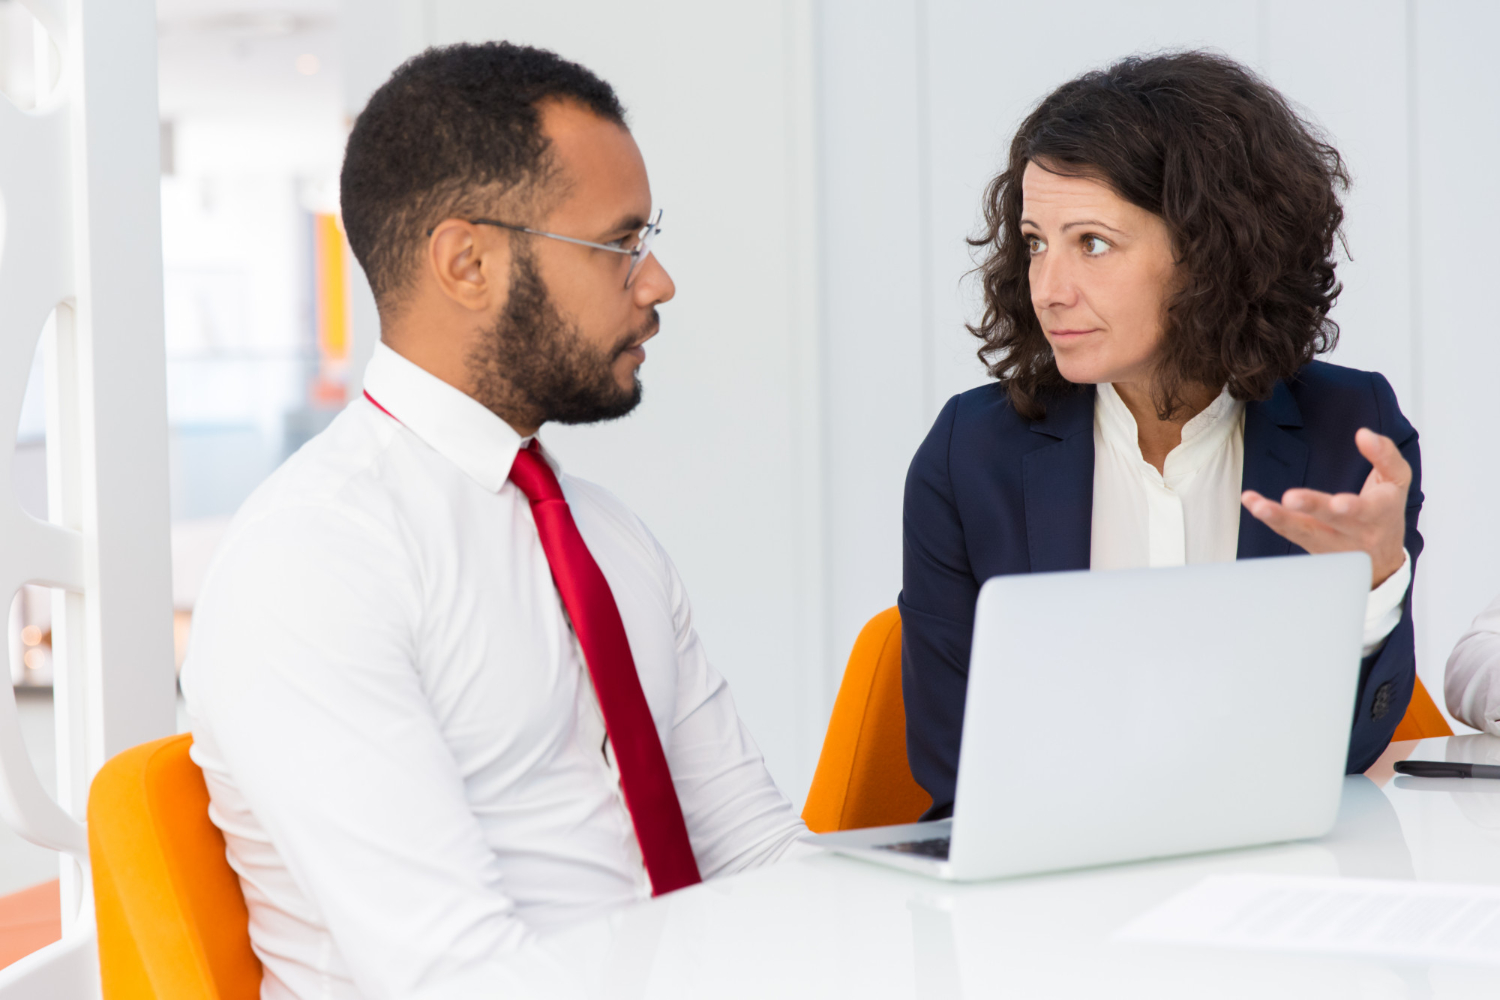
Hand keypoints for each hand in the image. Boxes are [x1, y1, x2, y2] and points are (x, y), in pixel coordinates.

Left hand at [1241, 428, 1409, 587]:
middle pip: (1331, 522)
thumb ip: (1385, 455)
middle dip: (1312, 509)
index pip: (1367, 510)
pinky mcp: (1311, 547)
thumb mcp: (1398, 481)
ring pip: (1303, 533)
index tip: (1338, 503)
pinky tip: (1253, 503)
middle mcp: (1354, 533)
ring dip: (1278, 519)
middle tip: (1291, 498)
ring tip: (1258, 506)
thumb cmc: (1387, 512)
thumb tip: (1364, 434)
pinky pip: (1289, 534)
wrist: (1382, 561)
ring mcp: (1331, 545)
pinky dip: (1271, 520)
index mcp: (1379, 513)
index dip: (1352, 508)